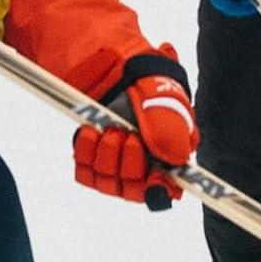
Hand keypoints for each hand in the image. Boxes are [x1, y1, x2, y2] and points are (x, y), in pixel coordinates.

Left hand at [73, 46, 197, 210]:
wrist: (117, 71)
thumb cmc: (148, 87)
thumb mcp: (164, 104)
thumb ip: (172, 133)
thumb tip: (175, 160)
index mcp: (171, 157)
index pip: (167, 189)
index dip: (159, 189)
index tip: (153, 177)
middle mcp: (144, 167)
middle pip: (134, 190)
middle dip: (129, 162)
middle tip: (127, 135)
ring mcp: (116, 166)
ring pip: (108, 183)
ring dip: (107, 155)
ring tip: (110, 129)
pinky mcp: (92, 161)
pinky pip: (85, 173)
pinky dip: (86, 153)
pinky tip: (91, 131)